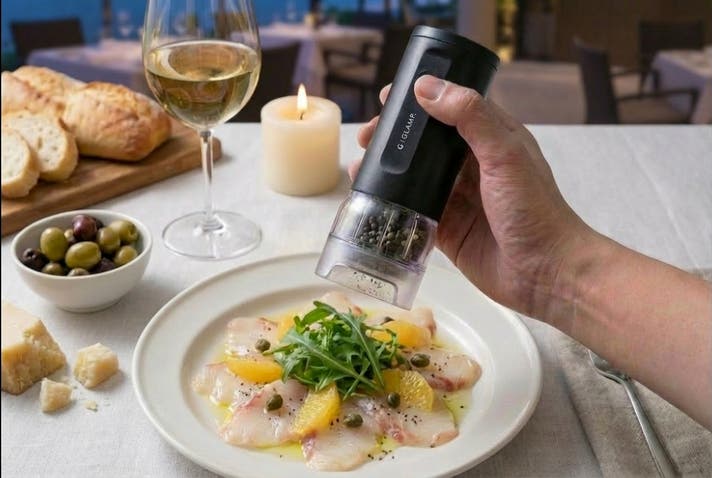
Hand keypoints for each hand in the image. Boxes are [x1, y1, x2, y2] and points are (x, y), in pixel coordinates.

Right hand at [354, 76, 599, 319]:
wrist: (544, 273)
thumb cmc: (534, 210)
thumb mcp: (505, 154)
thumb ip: (470, 117)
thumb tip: (426, 87)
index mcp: (492, 140)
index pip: (452, 108)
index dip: (420, 100)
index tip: (388, 97)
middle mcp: (473, 166)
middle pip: (426, 143)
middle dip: (396, 136)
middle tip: (368, 134)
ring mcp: (458, 199)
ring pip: (415, 176)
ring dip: (387, 168)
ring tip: (360, 164)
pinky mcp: (446, 229)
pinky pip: (412, 210)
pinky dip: (390, 202)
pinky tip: (369, 196)